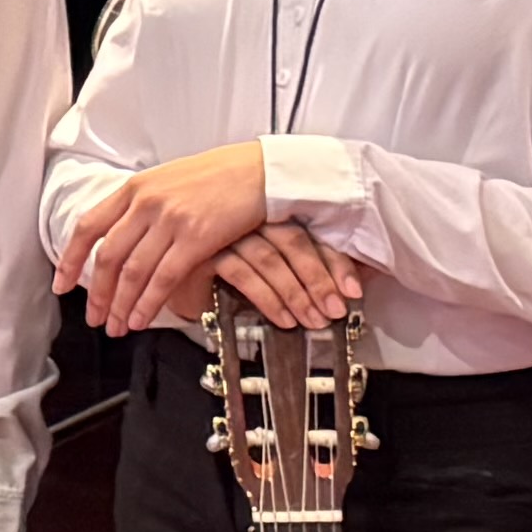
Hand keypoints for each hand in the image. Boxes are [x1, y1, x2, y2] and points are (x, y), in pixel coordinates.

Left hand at [65, 141, 292, 336]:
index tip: (62, 284)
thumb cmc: (222, 176)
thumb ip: (144, 204)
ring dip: (121, 305)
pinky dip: (148, 304)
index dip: (72, 259)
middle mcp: (146, 202)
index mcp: (135, 187)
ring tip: (117, 327)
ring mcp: (170, 220)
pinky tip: (141, 319)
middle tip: (94, 317)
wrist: (263, 170)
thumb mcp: (170, 180)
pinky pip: (163, 278)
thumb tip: (125, 232)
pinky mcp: (196, 238)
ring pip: (133, 272)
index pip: (89, 227)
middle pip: (108, 257)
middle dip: (97, 294)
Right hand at [214, 220, 363, 331]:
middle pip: (293, 241)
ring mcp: (225, 230)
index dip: (335, 261)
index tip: (354, 290)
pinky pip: (242, 274)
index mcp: (271, 210)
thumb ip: (306, 265)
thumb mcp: (273, 261)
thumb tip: (354, 281)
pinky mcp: (205, 250)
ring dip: (296, 294)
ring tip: (313, 320)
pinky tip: (282, 318)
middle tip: (336, 310)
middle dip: (319, 279)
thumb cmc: (227, 264)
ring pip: (269, 258)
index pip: (311, 231)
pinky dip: (267, 298)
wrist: (177, 265)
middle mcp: (249, 215)